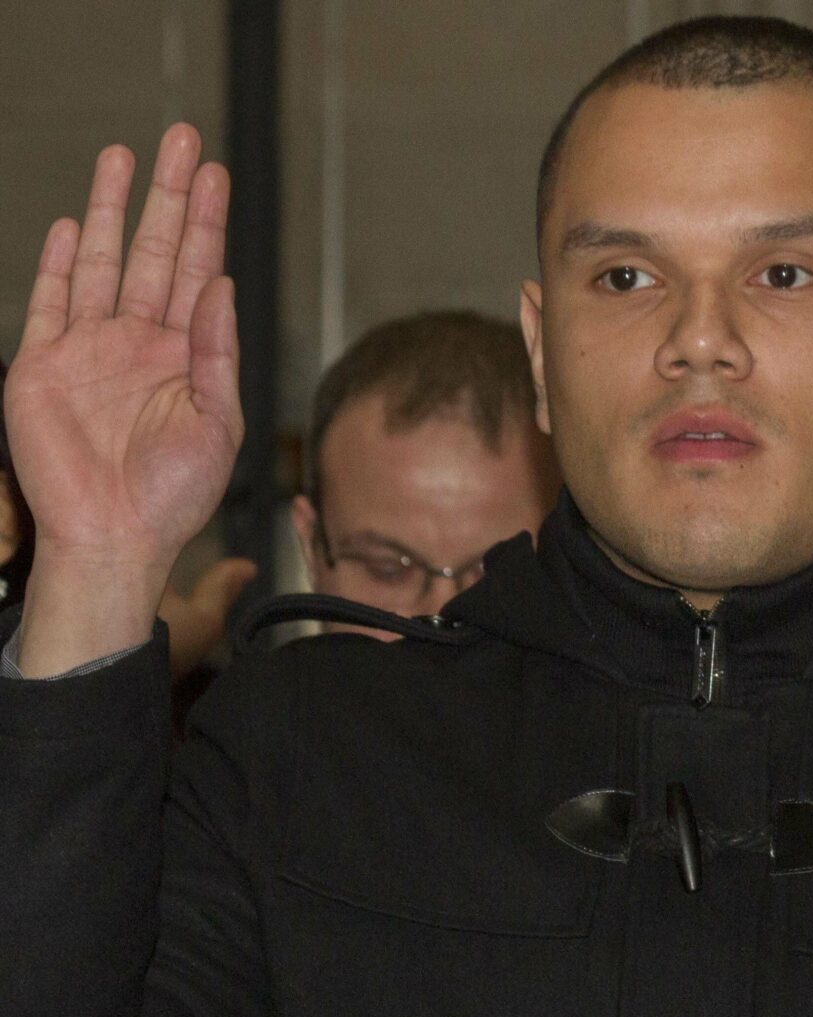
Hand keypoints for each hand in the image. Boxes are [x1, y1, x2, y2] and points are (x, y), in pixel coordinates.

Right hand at [7, 124, 238, 675]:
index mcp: (185, 354)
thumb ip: (217, 351)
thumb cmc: (174, 495)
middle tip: (181, 137)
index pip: (199, 270)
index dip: (207, 221)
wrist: (114, 537)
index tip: (217, 174)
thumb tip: (223, 285)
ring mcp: (88, 349)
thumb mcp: (218, 421)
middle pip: (153, 249)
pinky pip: (51, 302)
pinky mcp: (43, 366)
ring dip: (114, 209)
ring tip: (126, 156)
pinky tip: (76, 225)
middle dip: (167, 195)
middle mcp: (137, 342)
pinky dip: (62, 263)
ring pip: (103, 262)